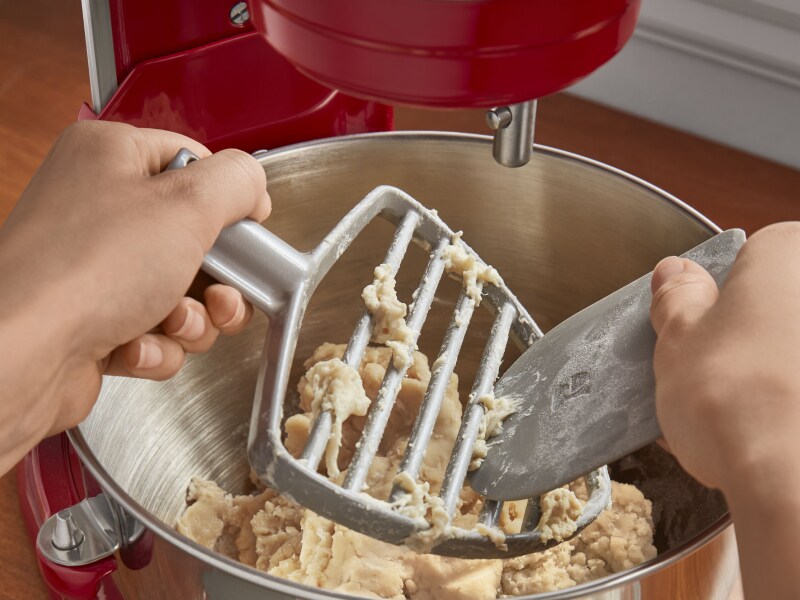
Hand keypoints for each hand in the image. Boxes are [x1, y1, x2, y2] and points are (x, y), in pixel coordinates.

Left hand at [0, 121, 269, 471]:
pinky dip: (156, 345)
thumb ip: (237, 182)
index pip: (195, 161)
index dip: (228, 202)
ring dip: (190, 319)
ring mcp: (94, 265)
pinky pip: (154, 328)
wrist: (20, 356)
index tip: (247, 232)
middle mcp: (98, 206)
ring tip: (171, 324)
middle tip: (218, 294)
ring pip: (181, 291)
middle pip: (196, 238)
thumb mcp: (187, 207)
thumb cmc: (85, 273)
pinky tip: (133, 346)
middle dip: (217, 280)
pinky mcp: (93, 317)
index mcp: (111, 157)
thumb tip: (252, 187)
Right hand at [650, 222, 799, 597]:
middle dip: (754, 339)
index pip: (748, 261)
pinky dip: (789, 407)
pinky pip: (799, 392)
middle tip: (719, 378)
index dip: (719, 302)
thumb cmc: (737, 398)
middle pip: (781, 307)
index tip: (702, 334)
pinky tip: (772, 437)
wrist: (793, 480)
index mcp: (789, 254)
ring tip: (743, 419)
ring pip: (792, 355)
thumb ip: (678, 300)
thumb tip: (676, 273)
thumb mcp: (678, 339)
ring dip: (777, 376)